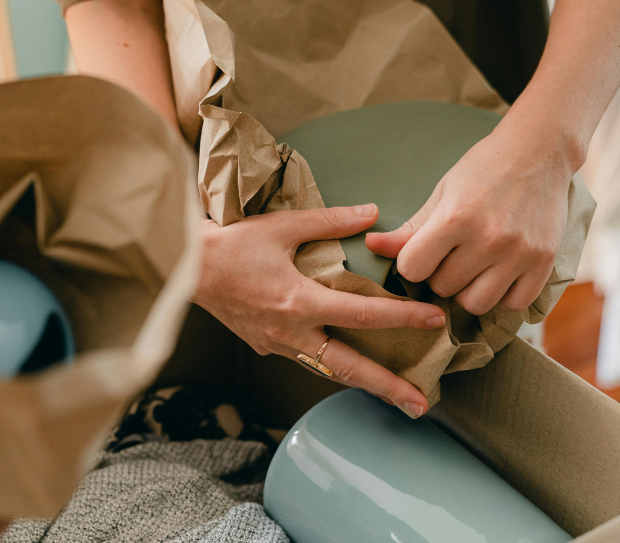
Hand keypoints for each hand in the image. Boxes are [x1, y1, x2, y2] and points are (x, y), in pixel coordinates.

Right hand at [193, 204, 446, 416]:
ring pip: (327, 370)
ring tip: (393, 395)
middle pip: (349, 368)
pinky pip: (305, 360)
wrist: (184, 268)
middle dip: (388, 388)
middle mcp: (290, 333)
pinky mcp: (264, 345)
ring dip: (362, 383)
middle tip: (421, 405)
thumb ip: (331, 221)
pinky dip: (331, 365)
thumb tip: (371, 214)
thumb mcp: (282, 226)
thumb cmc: (231, 244)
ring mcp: (276, 345)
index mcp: (299, 302)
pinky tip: (346, 363)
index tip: (434, 321)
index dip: (403, 318)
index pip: (364, 316)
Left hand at [365, 122, 572, 315]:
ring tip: (473, 267)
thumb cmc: (483, 170)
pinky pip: (514, 304)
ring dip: (468, 291)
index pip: (412, 269)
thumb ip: (408, 228)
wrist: (539, 151)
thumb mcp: (441, 194)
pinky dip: (501, 296)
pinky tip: (498, 275)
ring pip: (476, 304)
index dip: (411, 263)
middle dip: (440, 275)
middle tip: (451, 254)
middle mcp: (489, 238)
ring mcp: (519, 253)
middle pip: (443, 287)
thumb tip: (370, 246)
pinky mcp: (544, 262)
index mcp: (456, 217)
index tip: (421, 252)